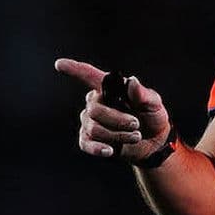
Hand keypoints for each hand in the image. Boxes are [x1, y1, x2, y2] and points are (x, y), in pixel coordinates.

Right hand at [56, 57, 171, 162]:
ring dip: (117, 134)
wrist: (154, 141)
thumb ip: (143, 94)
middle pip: (94, 110)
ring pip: (94, 128)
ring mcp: (91, 122)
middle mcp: (96, 103)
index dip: (74, 69)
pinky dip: (98, 148)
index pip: (88, 76)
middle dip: (117, 119)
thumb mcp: (154, 103)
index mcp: (110, 90)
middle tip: (136, 124)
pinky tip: (110, 150)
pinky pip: (86, 143)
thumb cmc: (152, 116)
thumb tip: (131, 81)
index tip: (60, 64)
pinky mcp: (90, 139)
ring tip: (135, 136)